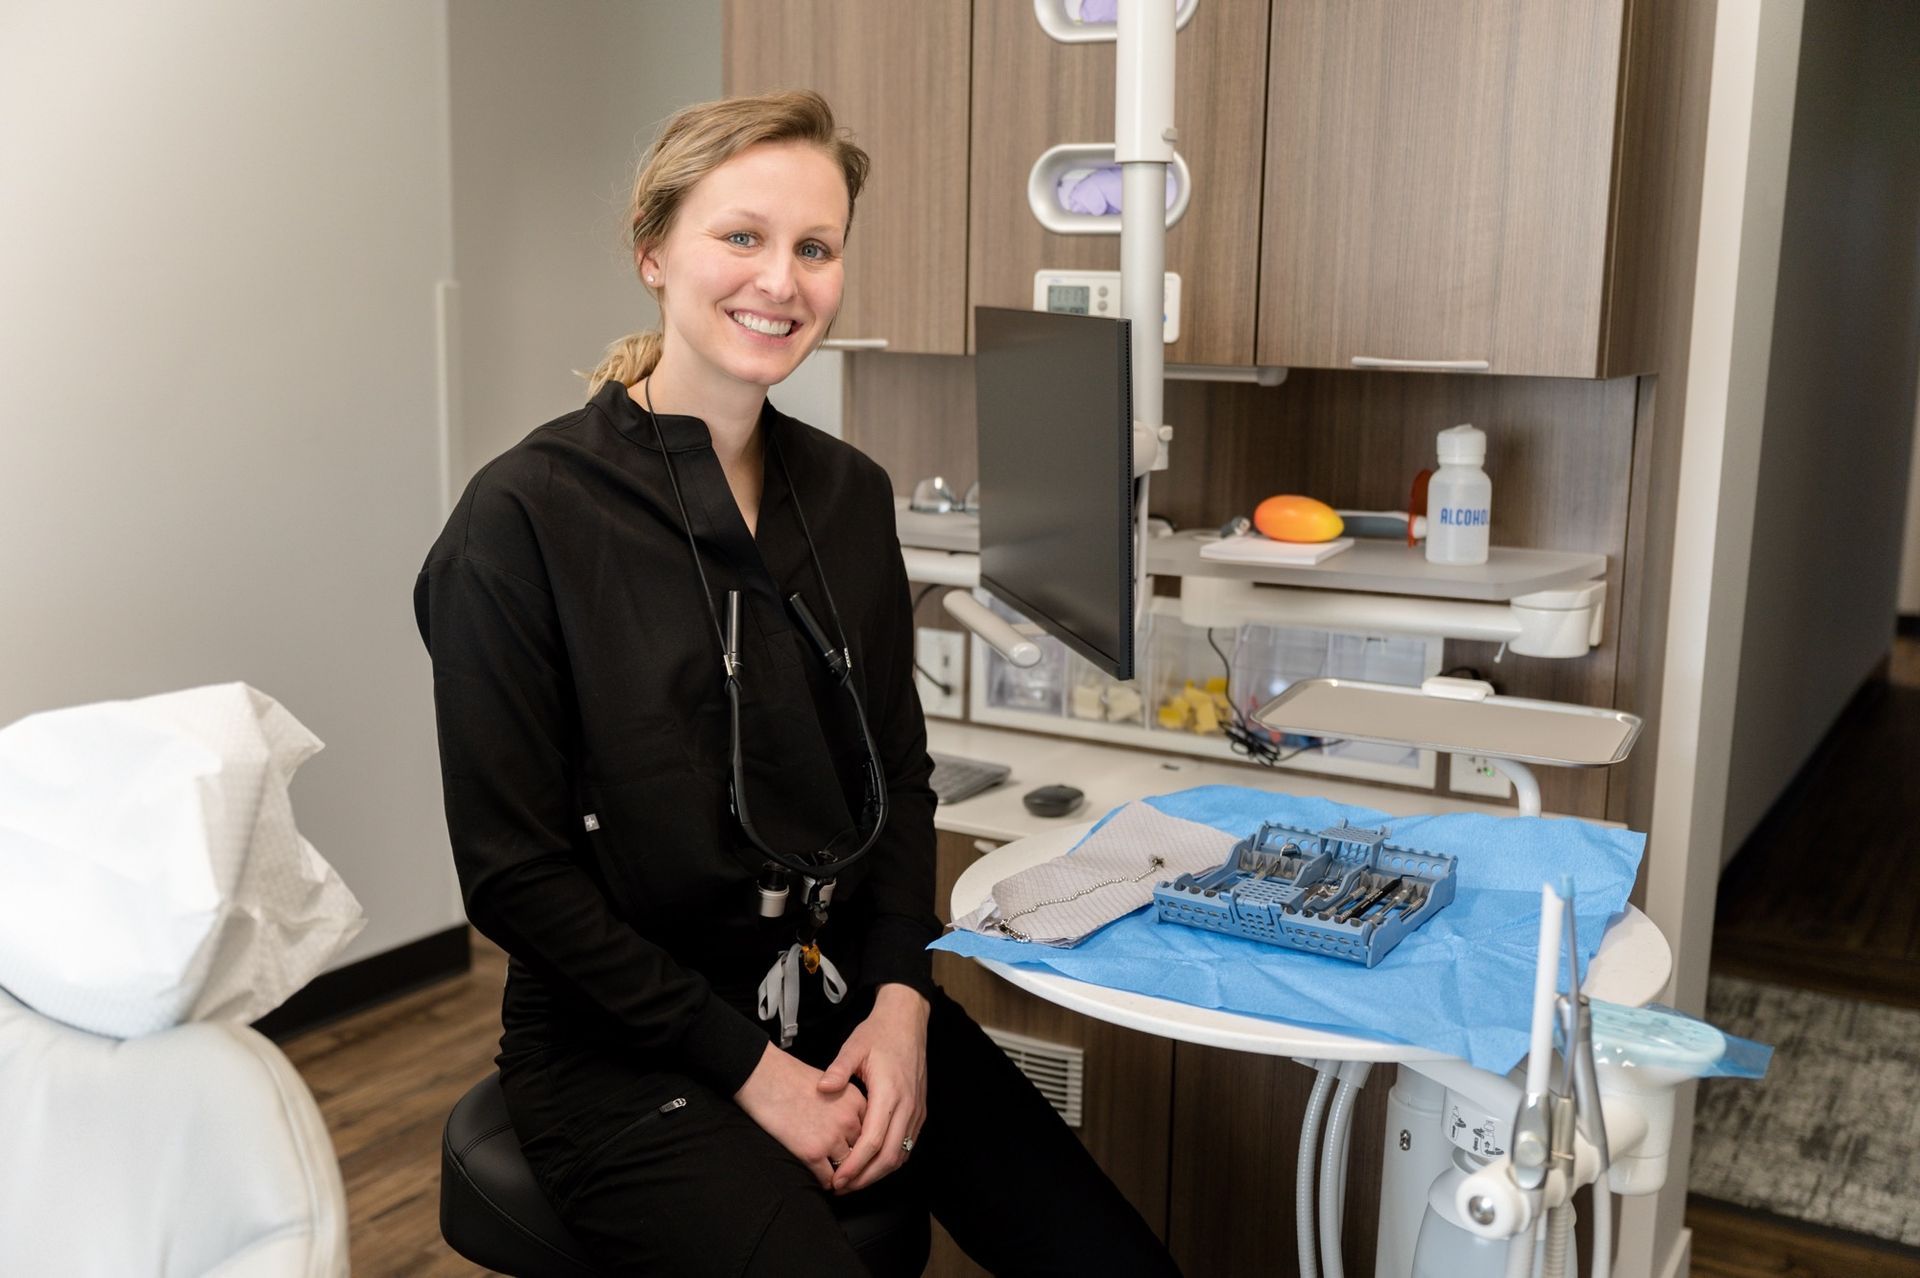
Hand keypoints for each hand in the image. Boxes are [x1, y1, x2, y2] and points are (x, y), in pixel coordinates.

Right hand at [734, 1042, 867, 1189]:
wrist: (764, 1077)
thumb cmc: (791, 1078)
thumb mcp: (831, 1083)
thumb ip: (846, 1105)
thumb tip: (851, 1128)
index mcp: (855, 1100)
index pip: (871, 1131)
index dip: (863, 1142)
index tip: (858, 1150)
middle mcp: (848, 1120)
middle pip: (861, 1151)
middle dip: (854, 1160)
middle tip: (848, 1168)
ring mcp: (831, 1137)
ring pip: (847, 1168)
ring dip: (841, 1173)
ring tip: (836, 1177)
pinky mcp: (812, 1153)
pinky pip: (827, 1179)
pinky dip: (825, 1182)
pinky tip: (820, 1178)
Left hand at [818, 983, 929, 1193]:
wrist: (907, 1021)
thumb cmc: (878, 1033)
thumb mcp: (854, 1046)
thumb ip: (838, 1069)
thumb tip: (822, 1088)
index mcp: (890, 1092)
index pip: (874, 1141)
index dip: (855, 1165)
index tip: (837, 1179)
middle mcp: (908, 1106)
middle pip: (890, 1157)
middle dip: (865, 1178)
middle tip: (841, 1188)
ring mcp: (916, 1110)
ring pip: (901, 1155)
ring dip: (878, 1173)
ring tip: (853, 1181)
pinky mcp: (919, 1111)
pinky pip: (907, 1145)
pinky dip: (890, 1161)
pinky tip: (871, 1165)